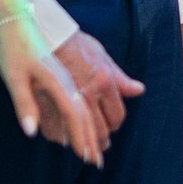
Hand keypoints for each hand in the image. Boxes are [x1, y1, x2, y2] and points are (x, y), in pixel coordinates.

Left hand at [0, 20, 102, 163]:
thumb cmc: (16, 51)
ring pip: (91, 109)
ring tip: (97, 149)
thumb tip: (31, 132)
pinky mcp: (70, 77)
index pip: (76, 116)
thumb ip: (25, 105)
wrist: (20, 23)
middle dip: (94, 140)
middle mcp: (73, 83)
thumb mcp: (14, 78)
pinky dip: (87, 118)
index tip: (86, 158)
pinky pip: (84, 102)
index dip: (82, 138)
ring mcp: (73, 80)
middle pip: (89, 116)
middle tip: (96, 163)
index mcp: (61, 83)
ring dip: (95, 131)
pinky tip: (85, 126)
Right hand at [52, 30, 143, 153]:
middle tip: (100, 148)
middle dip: (101, 142)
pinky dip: (60, 137)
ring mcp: (64, 100)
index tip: (111, 127)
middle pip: (100, 130)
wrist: (43, 34)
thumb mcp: (101, 55)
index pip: (117, 116)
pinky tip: (63, 137)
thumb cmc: (74, 44)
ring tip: (84, 149)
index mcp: (103, 82)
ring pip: (78, 135)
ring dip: (82, 144)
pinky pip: (55, 130)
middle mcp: (87, 94)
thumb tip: (139, 90)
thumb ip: (120, 78)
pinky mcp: (44, 103)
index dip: (115, 124)